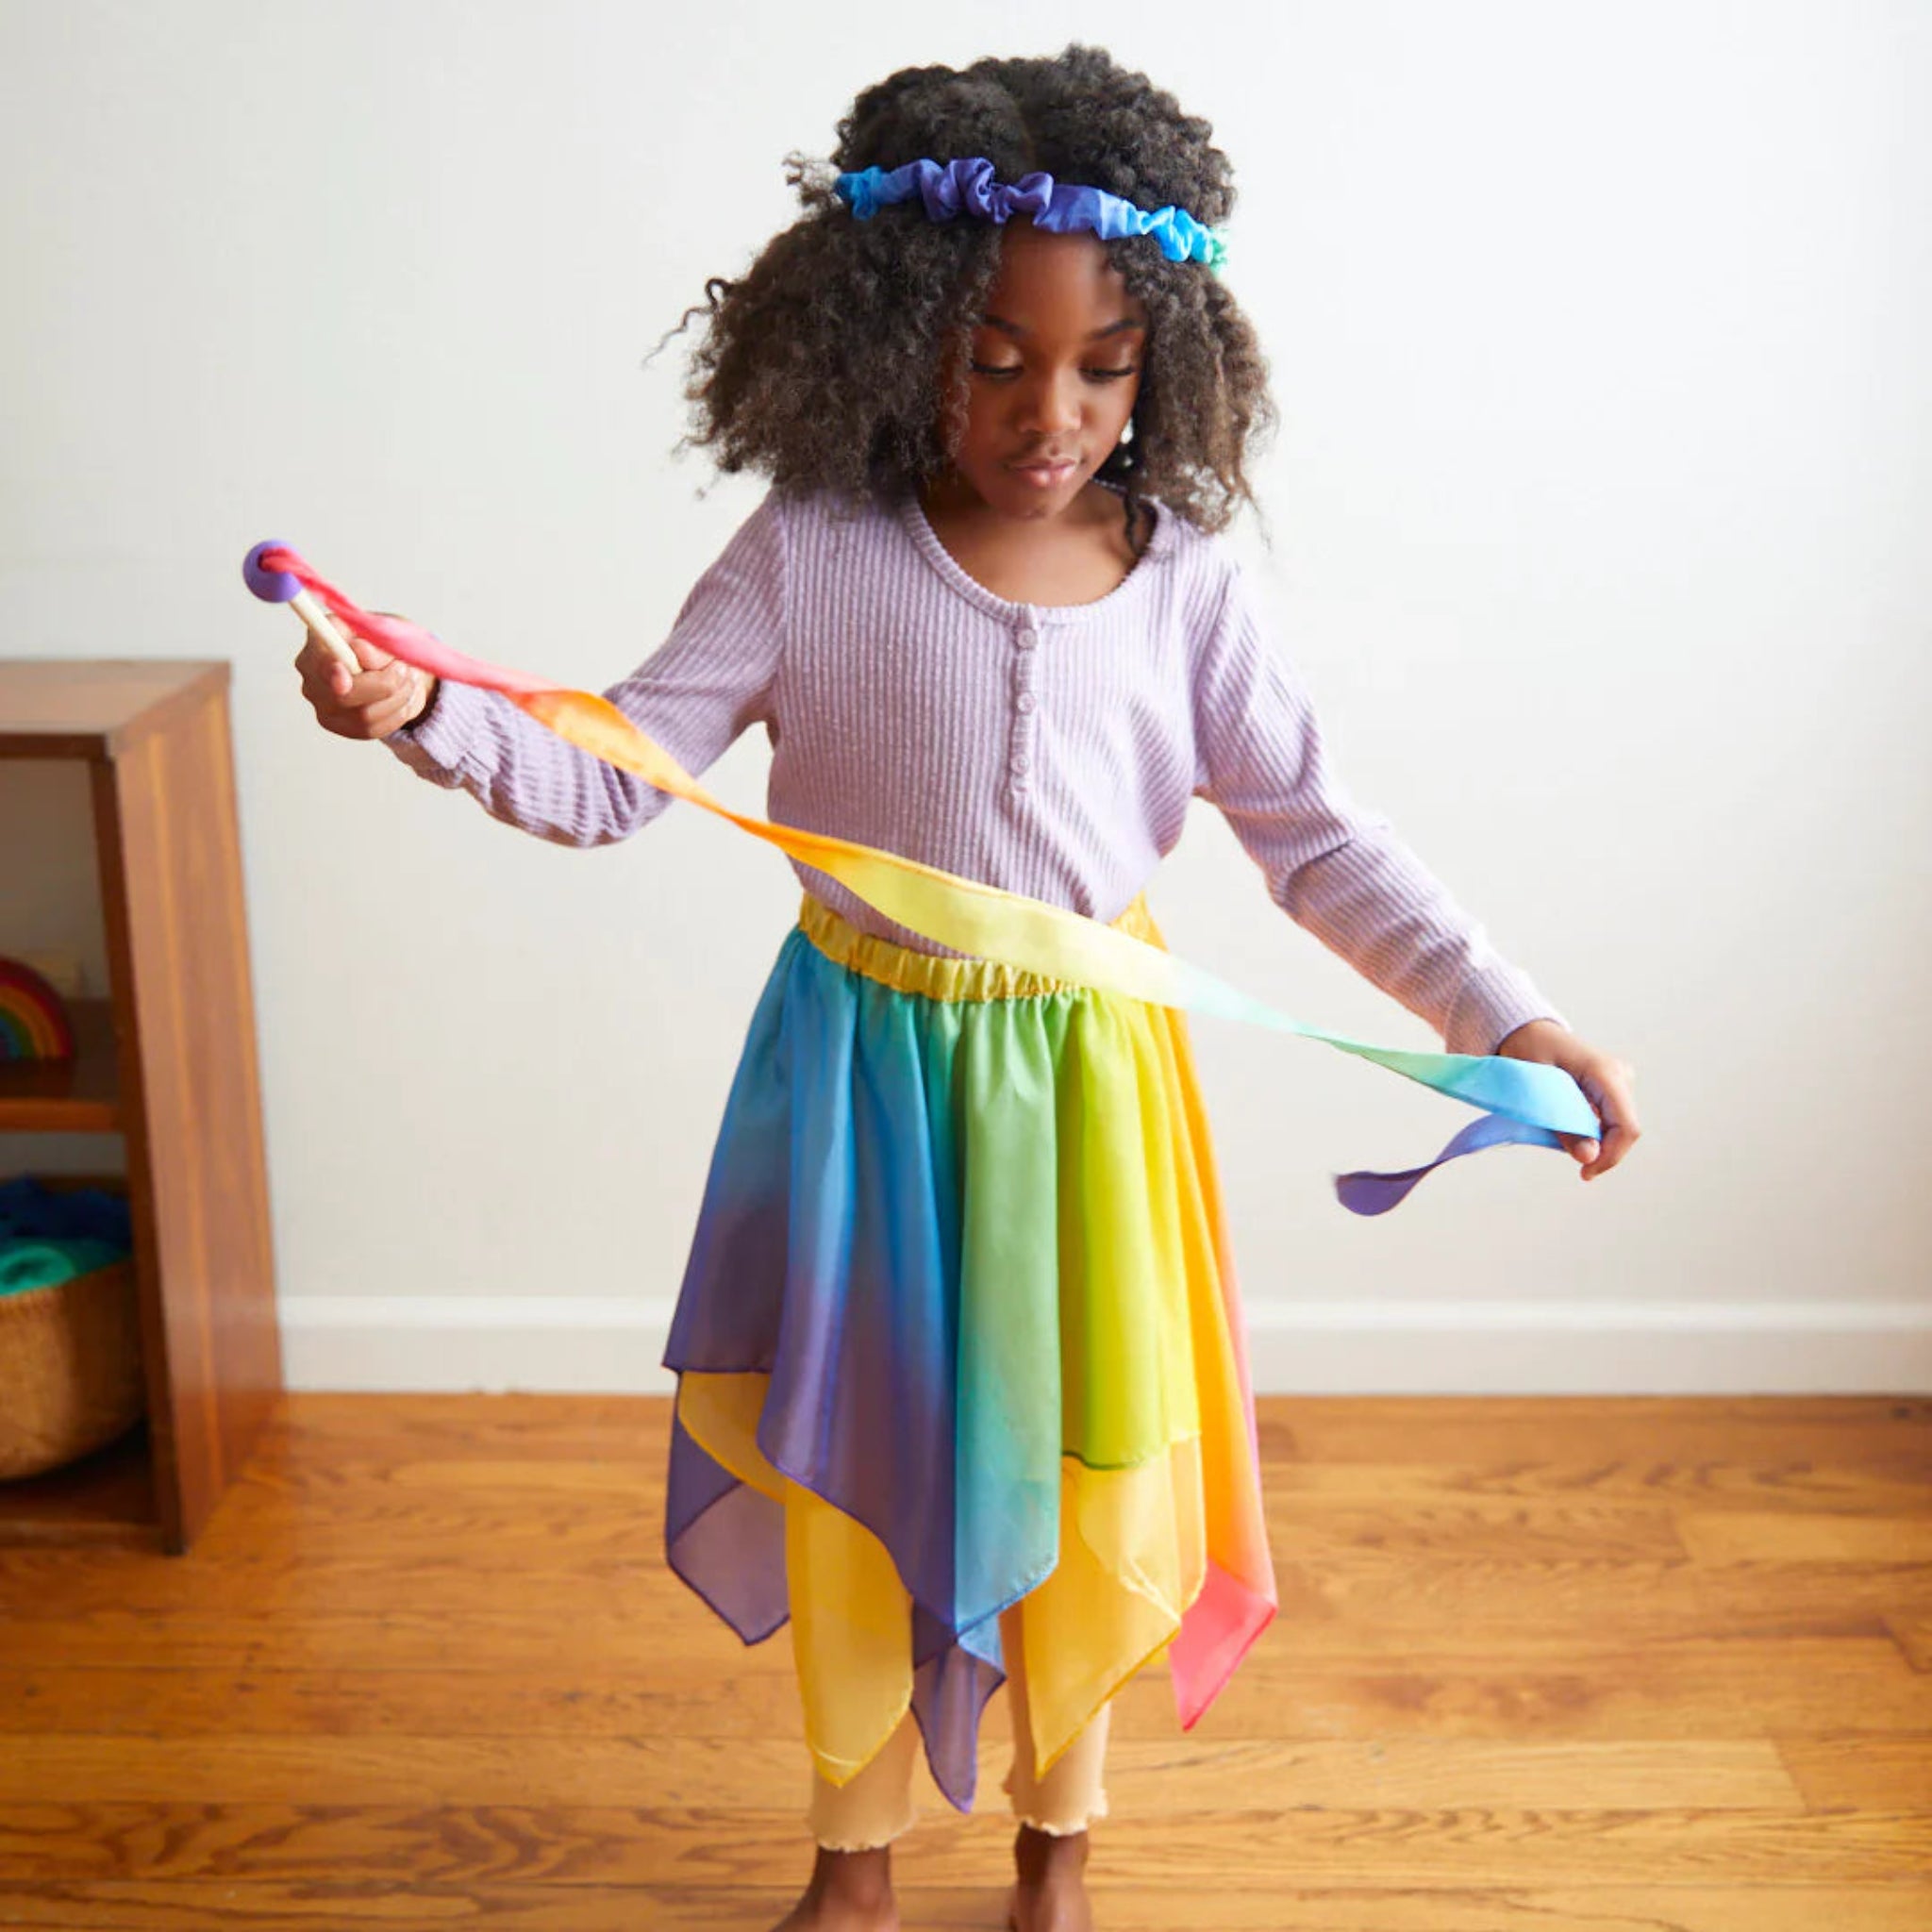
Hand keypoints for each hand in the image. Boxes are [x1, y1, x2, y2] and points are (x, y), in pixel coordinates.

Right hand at [295, 618, 435, 739]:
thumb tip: (360, 651)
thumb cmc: (386, 644)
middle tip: (404, 669)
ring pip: (363, 715)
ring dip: (397, 697)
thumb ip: (373, 643)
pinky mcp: (340, 726)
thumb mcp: (388, 634)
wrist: (398, 666)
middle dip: (384, 685)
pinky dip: (397, 713)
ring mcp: (322, 704)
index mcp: (318, 642)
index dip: (331, 670)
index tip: (344, 674)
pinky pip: (372, 730)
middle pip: (342, 696)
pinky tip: (403, 697)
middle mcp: (312, 674)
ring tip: (408, 679)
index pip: (319, 660)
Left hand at [1492, 1018, 1639, 1182]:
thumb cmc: (1527, 1052)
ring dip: (1593, 1141)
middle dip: (1600, 1151)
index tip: (1585, 1173)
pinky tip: (1568, 1126)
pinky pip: (1607, 1119)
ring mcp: (1618, 1081)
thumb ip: (1563, 1124)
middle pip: (1624, 1130)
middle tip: (1569, 1157)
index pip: (1626, 1126)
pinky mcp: (1611, 1088)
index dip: (1611, 1155)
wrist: (1526, 1031)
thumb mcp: (1537, 1090)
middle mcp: (1619, 1076)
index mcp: (1605, 1073)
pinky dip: (1589, 1131)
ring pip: (1616, 1127)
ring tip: (1562, 1135)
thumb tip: (1590, 1157)